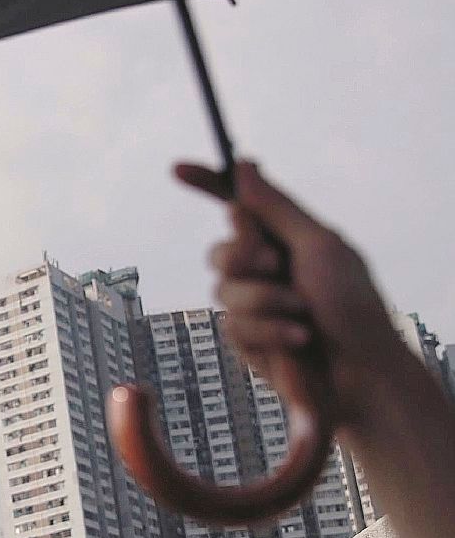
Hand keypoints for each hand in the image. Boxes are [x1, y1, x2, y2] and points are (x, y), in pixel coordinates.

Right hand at [178, 160, 405, 435]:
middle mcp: (265, 268)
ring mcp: (253, 304)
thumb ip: (276, 208)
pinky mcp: (247, 338)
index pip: (238, 204)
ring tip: (302, 316)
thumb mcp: (319, 246)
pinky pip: (233, 325)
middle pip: (220, 250)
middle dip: (244, 257)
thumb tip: (245, 165)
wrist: (360, 372)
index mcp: (285, 238)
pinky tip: (297, 339)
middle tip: (276, 265)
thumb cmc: (354, 306)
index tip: (178, 170)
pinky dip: (268, 330)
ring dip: (265, 300)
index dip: (207, 184)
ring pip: (223, 290)